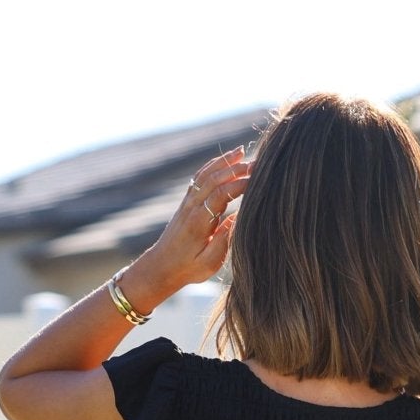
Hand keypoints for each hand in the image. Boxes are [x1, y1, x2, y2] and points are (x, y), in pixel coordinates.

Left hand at [121, 148, 251, 308]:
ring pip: (206, 174)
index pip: (220, 195)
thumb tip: (238, 218)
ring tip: (242, 151)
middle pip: (214, 179)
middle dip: (236, 168)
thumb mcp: (209, 262)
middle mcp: (192, 207)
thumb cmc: (187, 268)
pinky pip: (200, 177)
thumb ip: (223, 240)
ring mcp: (188, 202)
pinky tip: (224, 160)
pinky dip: (213, 165)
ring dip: (224, 161)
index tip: (256, 180)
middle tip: (257, 162)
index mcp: (199, 222)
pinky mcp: (186, 202)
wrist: (161, 267)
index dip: (239, 184)